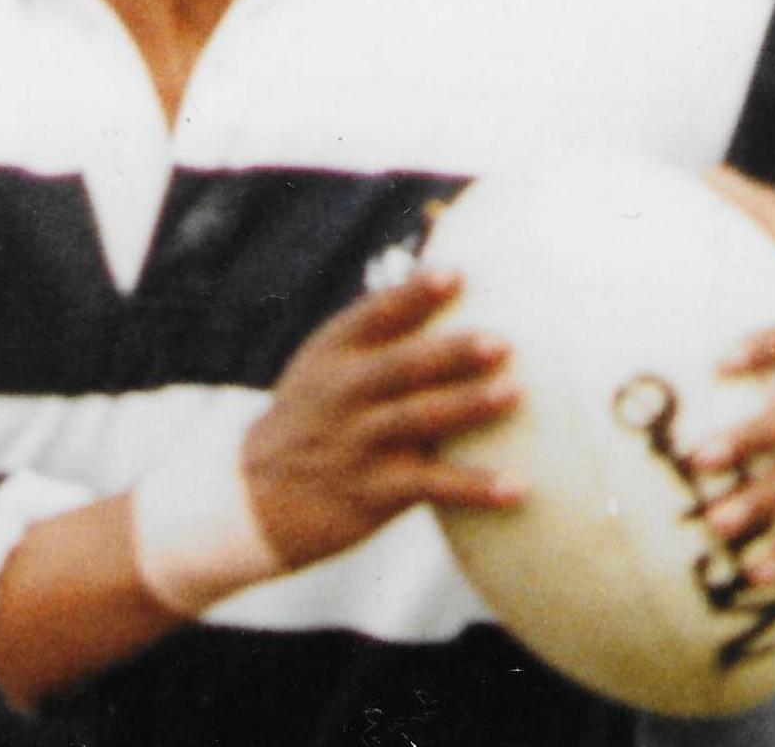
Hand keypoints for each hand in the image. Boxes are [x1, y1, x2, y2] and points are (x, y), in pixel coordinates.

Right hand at [242, 269, 524, 569]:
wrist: (257, 500)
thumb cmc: (312, 418)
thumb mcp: (324, 366)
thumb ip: (377, 331)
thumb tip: (448, 275)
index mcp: (332, 353)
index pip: (374, 315)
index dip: (415, 294)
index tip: (457, 275)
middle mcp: (344, 393)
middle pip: (402, 366)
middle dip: (451, 352)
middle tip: (501, 341)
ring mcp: (358, 443)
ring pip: (418, 419)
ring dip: (468, 406)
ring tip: (514, 393)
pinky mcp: (373, 492)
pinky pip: (431, 486)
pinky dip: (475, 487)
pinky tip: (517, 486)